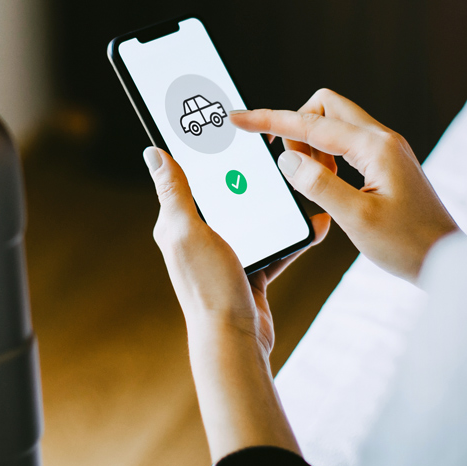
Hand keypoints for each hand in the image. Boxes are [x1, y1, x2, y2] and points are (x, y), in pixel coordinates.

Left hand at [144, 146, 328, 350]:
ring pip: (253, 218)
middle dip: (246, 174)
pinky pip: (273, 244)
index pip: (186, 177)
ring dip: (274, 204)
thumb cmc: (208, 288)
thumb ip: (174, 192)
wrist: (235, 341)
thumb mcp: (188, 232)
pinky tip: (312, 225)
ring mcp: (225, 255)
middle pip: (225, 195)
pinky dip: (291, 236)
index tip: (214, 124)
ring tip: (295, 182)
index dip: (198, 150)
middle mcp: (198, 238)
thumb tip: (153, 152)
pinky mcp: (250, 272)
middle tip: (268, 149)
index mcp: (178, 225)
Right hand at [230, 89, 459, 281]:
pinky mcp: (387, 164)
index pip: (310, 124)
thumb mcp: (356, 219)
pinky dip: (328, 158)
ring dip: (312, 145)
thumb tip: (287, 161)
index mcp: (374, 147)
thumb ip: (319, 185)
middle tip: (290, 166)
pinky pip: (347, 144)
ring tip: (313, 183)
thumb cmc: (408, 245)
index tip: (238, 118)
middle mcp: (382, 139)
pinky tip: (329, 186)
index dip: (270, 121)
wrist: (448, 261)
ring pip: (335, 125)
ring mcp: (386, 150)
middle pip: (324, 108)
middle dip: (297, 127)